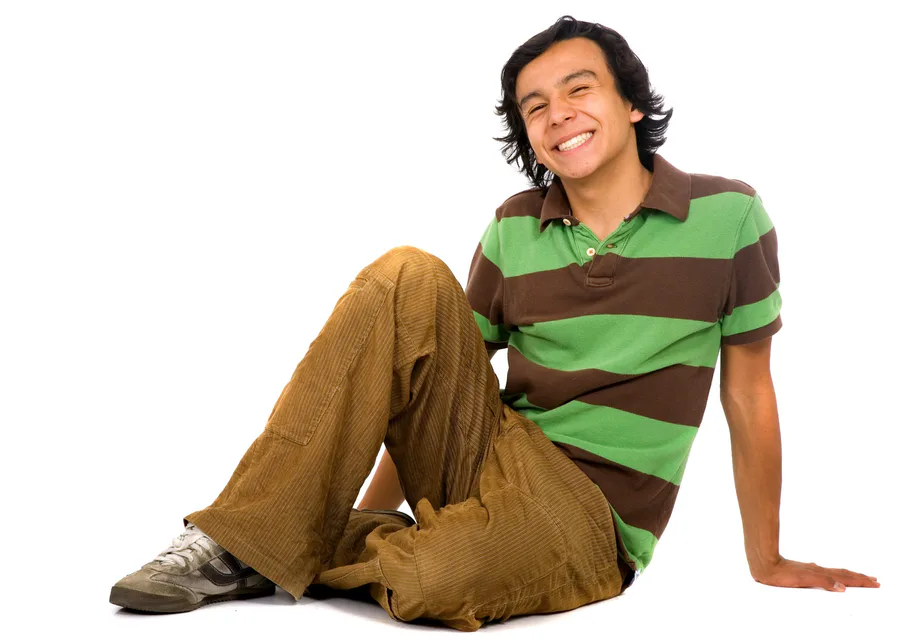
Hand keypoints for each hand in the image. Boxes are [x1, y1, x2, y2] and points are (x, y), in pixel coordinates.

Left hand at [751, 556, 879, 590]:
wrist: (764, 563)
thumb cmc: (781, 573)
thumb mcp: (804, 579)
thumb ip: (823, 581)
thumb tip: (842, 588)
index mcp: (820, 572)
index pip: (844, 577)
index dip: (859, 580)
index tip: (874, 582)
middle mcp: (817, 570)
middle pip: (842, 574)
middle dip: (858, 578)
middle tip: (874, 580)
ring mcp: (810, 569)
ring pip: (833, 572)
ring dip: (848, 576)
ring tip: (858, 577)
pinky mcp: (802, 570)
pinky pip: (823, 573)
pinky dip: (833, 575)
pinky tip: (828, 575)